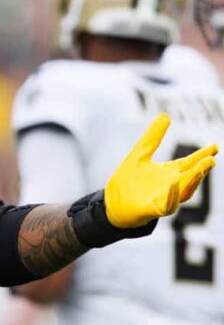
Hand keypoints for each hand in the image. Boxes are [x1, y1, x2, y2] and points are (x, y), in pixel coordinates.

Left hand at [105, 113, 216, 227]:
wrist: (111, 203)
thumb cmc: (127, 181)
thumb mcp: (139, 154)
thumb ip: (152, 137)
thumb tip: (165, 115)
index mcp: (169, 173)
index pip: (189, 163)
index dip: (202, 155)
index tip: (215, 147)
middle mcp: (171, 186)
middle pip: (191, 177)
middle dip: (201, 169)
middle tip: (211, 159)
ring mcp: (164, 199)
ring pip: (184, 191)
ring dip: (192, 181)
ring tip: (200, 168)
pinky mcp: (153, 209)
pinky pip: (167, 204)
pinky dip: (172, 195)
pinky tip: (174, 181)